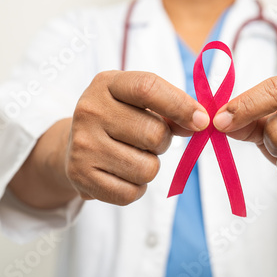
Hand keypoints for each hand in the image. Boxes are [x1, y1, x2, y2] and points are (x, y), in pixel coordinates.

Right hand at [65, 70, 209, 204]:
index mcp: (107, 83)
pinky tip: (123, 174)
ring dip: (150, 167)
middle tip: (149, 141)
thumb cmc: (119, 118)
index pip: (148, 88)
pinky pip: (131, 193)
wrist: (75, 144)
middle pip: (154, 134)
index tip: (201, 121)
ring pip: (147, 169)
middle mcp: (90, 110)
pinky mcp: (80, 175)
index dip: (181, 105)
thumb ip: (170, 108)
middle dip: (163, 143)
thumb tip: (198, 123)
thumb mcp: (138, 101)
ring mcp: (82, 144)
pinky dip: (136, 188)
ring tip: (133, 156)